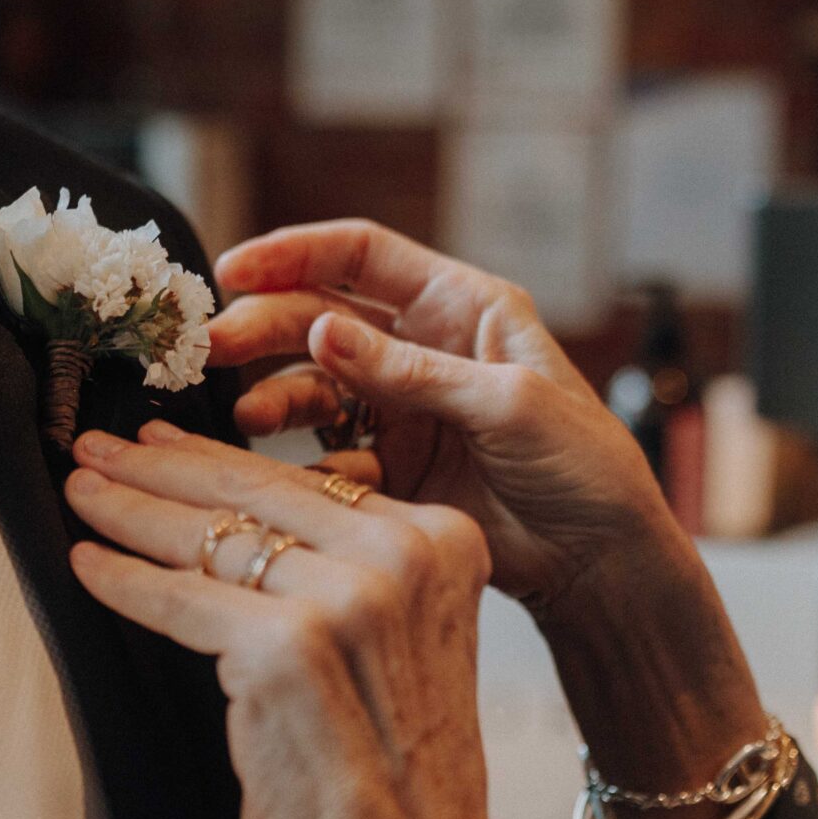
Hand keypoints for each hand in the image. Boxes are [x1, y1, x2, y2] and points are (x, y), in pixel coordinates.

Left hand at [63, 422, 604, 818]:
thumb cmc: (393, 777)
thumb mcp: (399, 642)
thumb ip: (350, 575)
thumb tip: (247, 519)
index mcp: (441, 544)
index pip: (304, 481)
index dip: (216, 456)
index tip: (159, 440)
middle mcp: (401, 556)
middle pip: (252, 493)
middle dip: (157, 466)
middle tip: (95, 448)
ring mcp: (345, 600)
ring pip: (209, 538)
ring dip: (128, 512)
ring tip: (81, 493)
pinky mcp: (284, 648)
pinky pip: (178, 598)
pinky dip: (123, 582)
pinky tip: (87, 565)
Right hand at [210, 219, 680, 615]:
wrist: (604, 564)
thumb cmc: (586, 466)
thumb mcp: (505, 403)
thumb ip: (408, 369)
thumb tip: (321, 330)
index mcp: (461, 306)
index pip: (361, 256)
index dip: (294, 254)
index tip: (234, 270)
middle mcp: (422, 348)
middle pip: (321, 318)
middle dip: (264, 327)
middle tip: (213, 349)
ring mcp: (401, 409)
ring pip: (313, 386)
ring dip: (274, 397)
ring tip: (246, 416)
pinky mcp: (388, 469)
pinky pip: (327, 454)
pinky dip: (303, 462)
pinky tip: (299, 474)